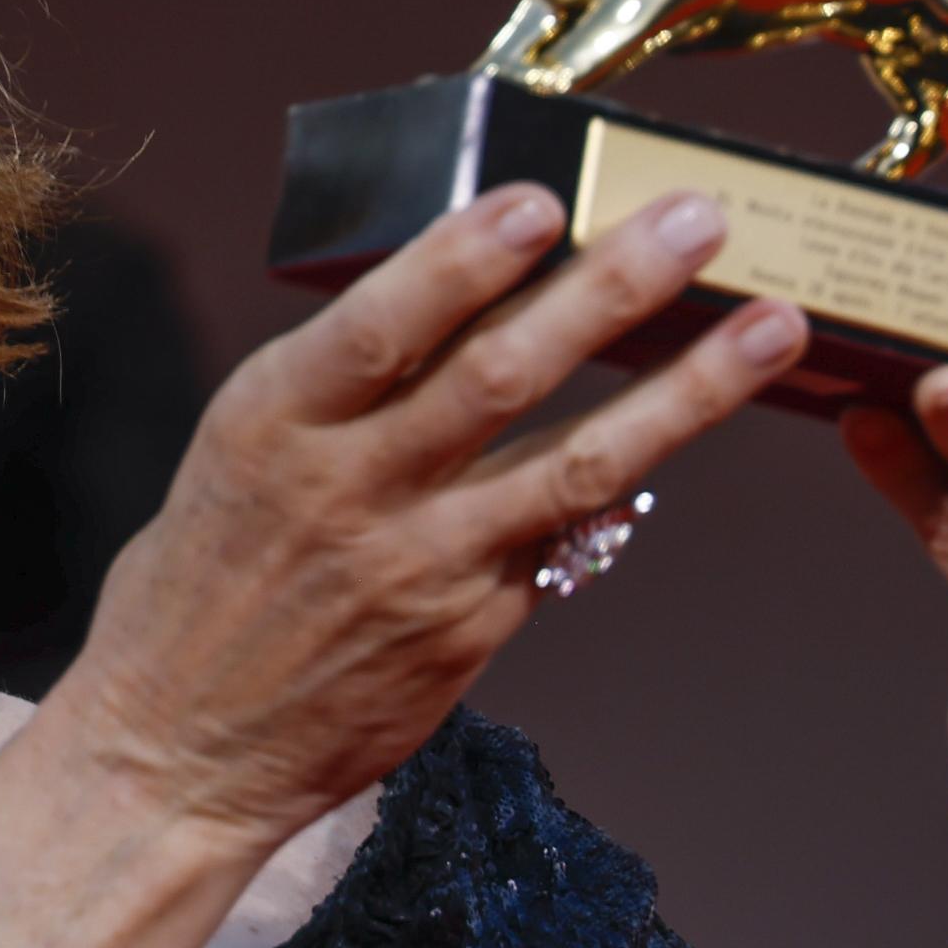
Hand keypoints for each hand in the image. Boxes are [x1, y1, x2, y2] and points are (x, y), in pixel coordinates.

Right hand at [44, 181, 809, 857]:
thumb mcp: (238, 450)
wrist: (178, 750)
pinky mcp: (470, 630)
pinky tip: (687, 430)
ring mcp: (420, 565)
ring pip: (577, 463)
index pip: (383, 322)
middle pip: (502, 374)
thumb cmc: (201, 584)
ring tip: (770, 327)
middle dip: (613, 289)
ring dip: (687, 390)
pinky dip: (629, 479)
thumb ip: (336, 384)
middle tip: (697, 221)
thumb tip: (455, 290)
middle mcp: (350, 488)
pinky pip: (564, 539)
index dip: (466, 257)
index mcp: (272, 421)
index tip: (544, 197)